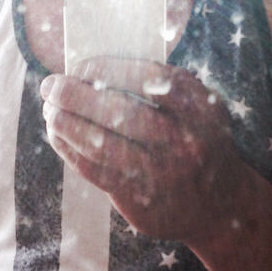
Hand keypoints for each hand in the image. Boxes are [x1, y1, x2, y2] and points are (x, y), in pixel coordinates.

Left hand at [40, 58, 242, 242]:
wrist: (221, 204)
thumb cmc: (199, 139)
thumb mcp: (198, 106)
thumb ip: (161, 85)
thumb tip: (93, 67)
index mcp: (200, 109)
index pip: (148, 79)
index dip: (106, 69)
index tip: (80, 66)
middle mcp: (184, 143)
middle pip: (120, 113)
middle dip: (75, 96)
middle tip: (50, 85)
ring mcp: (161, 176)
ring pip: (100, 145)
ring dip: (65, 123)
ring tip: (50, 109)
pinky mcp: (139, 201)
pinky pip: (94, 171)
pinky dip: (69, 149)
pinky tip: (57, 135)